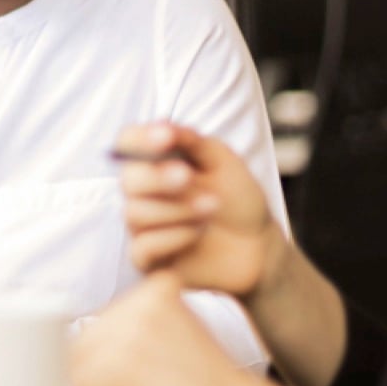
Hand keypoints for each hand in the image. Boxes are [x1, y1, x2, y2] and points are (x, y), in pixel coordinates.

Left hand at [73, 273, 284, 385]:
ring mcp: (131, 328)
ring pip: (82, 370)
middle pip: (85, 343)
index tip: (154, 377)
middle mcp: (143, 299)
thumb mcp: (172, 339)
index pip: (102, 323)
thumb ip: (135, 329)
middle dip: (104, 379)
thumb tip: (76, 332)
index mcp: (157, 287)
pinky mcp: (121, 362)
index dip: (116, 361)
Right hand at [115, 122, 287, 299]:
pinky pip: (143, 248)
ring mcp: (144, 226)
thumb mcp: (223, 161)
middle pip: (128, 180)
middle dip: (157, 177)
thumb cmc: (237, 198)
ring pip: (135, 214)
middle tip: (188, 176)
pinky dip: (173, 237)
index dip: (140, 139)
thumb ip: (193, 141)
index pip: (128, 143)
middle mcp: (143, 192)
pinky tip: (199, 233)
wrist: (258, 245)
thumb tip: (164, 126)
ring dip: (176, 208)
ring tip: (212, 207)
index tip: (166, 136)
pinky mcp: (149, 259)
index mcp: (156, 161)